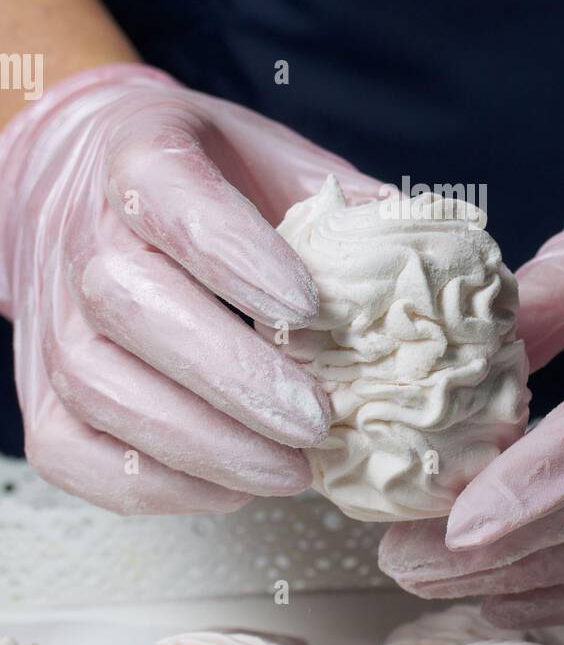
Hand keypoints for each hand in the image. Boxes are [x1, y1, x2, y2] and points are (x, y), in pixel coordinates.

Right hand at [0, 64, 379, 512]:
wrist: (82, 181)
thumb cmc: (200, 176)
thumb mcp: (274, 160)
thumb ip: (347, 204)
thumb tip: (442, 258)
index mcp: (143, 157)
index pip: (173, 199)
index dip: (238, 257)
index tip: (310, 309)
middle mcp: (79, 234)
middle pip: (131, 305)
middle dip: (232, 375)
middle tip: (317, 423)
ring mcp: (49, 318)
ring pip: (100, 387)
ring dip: (200, 442)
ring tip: (289, 470)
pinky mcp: (39, 390)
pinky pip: (71, 451)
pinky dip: (151, 484)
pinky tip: (228, 487)